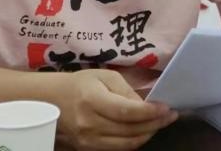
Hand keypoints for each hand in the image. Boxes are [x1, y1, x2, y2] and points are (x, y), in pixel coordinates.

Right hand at [54, 69, 176, 150]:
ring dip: (148, 134)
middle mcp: (89, 124)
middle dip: (155, 124)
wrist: (50, 101)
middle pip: (130, 130)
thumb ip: (127, 91)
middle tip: (170, 115)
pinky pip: (117, 149)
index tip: (167, 107)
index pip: (127, 112)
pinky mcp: (88, 149)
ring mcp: (87, 141)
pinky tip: (143, 131)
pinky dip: (134, 142)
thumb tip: (146, 105)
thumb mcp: (105, 77)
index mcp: (92, 101)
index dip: (150, 112)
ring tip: (160, 123)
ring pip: (126, 144)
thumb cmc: (80, 84)